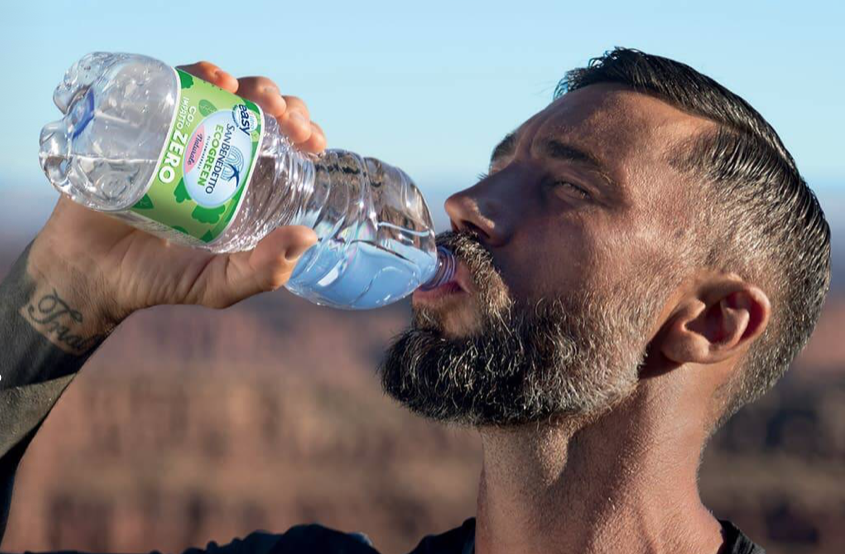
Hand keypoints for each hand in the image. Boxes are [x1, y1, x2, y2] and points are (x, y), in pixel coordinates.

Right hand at [29, 61, 325, 332]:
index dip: (304, 134)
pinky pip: (172, 87)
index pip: (284, 147)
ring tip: (261, 101)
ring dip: (251, 87)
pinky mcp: (143, 123)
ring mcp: (179, 135)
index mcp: (243, 184)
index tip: (312, 140)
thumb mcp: (218, 284)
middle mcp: (216, 154)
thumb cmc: (160, 278)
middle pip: (260, 114)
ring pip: (223, 94)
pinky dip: (198, 74)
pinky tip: (216, 81)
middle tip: (289, 120)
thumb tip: (309, 236)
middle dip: (283, 106)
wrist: (89, 273)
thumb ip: (262, 272)